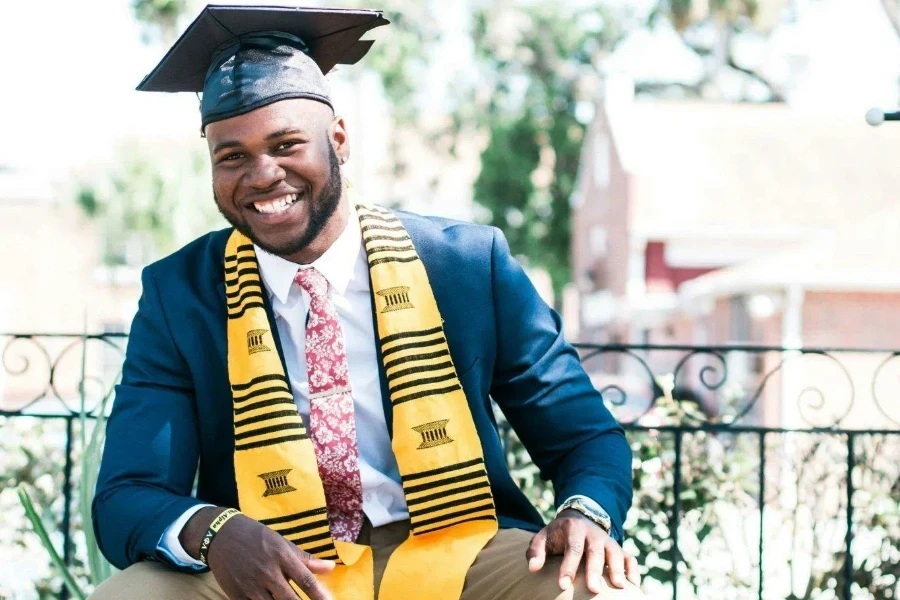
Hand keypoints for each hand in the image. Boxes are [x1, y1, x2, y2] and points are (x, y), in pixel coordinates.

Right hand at [181, 507, 334, 599]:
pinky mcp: (236, 595)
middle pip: (289, 599)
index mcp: (281, 556)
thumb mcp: (282, 543)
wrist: (221, 535)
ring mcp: (251, 586)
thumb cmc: (257, 538)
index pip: (305, 580)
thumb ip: (306, 559)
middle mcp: (267, 573)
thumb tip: (331, 568)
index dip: (319, 595)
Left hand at [526, 509, 639, 593]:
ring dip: (617, 569)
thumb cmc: (558, 535)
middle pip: (595, 552)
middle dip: (594, 571)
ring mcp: (608, 541)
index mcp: (573, 529)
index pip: (572, 548)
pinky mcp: (618, 548)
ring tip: (619, 586)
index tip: (563, 585)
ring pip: (615, 553)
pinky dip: (633, 570)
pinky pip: (629, 558)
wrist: (578, 519)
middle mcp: (593, 534)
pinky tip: (633, 585)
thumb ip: (535, 551)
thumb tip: (532, 568)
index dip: (568, 566)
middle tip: (593, 590)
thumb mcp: (543, 538)